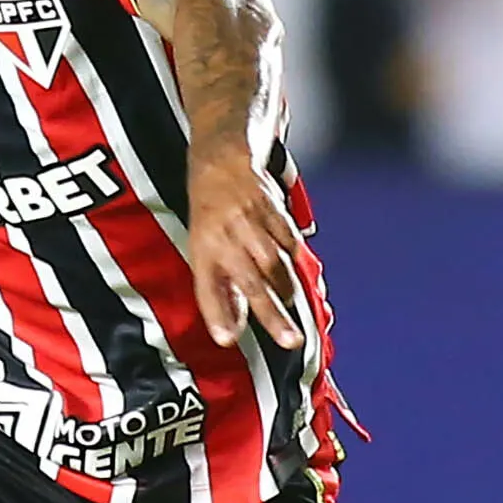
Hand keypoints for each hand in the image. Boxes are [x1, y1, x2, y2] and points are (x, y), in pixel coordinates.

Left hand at [184, 141, 306, 351]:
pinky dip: (297, 262)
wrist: (222, 163)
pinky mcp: (275, 212)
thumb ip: (219, 290)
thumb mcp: (202, 251)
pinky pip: (291, 243)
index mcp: (204, 249)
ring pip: (276, 265)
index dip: (218, 314)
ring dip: (288, 291)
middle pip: (253, 282)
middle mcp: (227, 237)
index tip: (226, 339)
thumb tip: (230, 330)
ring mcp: (253, 223)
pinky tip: (301, 276)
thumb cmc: (209, 215)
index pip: (208, 288)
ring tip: (294, 312)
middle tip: (290, 339)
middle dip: (272, 314)